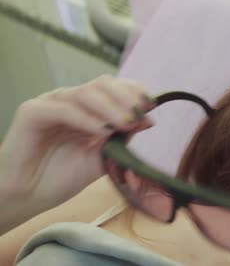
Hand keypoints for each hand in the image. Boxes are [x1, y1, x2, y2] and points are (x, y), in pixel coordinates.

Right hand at [0, 75, 154, 221]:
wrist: (28, 195)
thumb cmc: (62, 176)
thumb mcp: (101, 158)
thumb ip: (122, 139)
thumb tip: (148, 120)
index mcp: (89, 107)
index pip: (115, 87)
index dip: (135, 92)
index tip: (152, 106)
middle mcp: (71, 100)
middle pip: (103, 84)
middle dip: (126, 97)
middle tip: (140, 115)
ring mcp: (52, 103)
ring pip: (85, 93)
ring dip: (110, 108)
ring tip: (125, 124)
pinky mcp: (32, 112)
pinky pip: (63, 109)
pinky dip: (85, 118)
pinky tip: (101, 130)